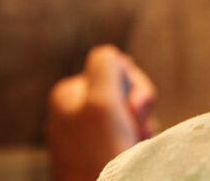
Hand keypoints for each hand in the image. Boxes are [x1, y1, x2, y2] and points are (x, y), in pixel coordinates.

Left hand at [46, 45, 157, 180]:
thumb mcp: (101, 101)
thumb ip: (104, 66)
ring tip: (136, 141)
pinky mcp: (97, 150)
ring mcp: (86, 132)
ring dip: (141, 122)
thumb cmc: (102, 155)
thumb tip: (111, 54)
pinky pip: (127, 131)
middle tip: (137, 123)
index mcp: (68, 93)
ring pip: (129, 109)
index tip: (133, 107)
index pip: (114, 65)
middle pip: (122, 86)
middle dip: (138, 103)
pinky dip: (138, 138)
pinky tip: (135, 149)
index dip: (132, 83)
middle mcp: (73, 109)